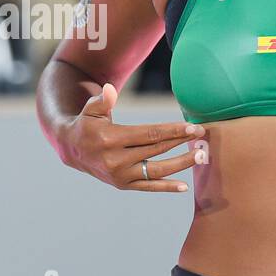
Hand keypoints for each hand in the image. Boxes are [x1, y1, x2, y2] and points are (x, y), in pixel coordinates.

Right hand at [60, 82, 205, 191]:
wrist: (72, 151)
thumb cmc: (86, 124)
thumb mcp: (91, 110)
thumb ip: (102, 100)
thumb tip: (110, 88)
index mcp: (111, 139)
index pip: (149, 134)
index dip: (173, 131)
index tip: (192, 128)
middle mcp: (116, 160)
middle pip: (157, 150)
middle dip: (182, 143)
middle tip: (203, 137)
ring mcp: (120, 175)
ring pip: (157, 170)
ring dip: (181, 164)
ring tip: (200, 157)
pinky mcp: (123, 184)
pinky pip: (148, 187)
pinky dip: (166, 187)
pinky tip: (184, 186)